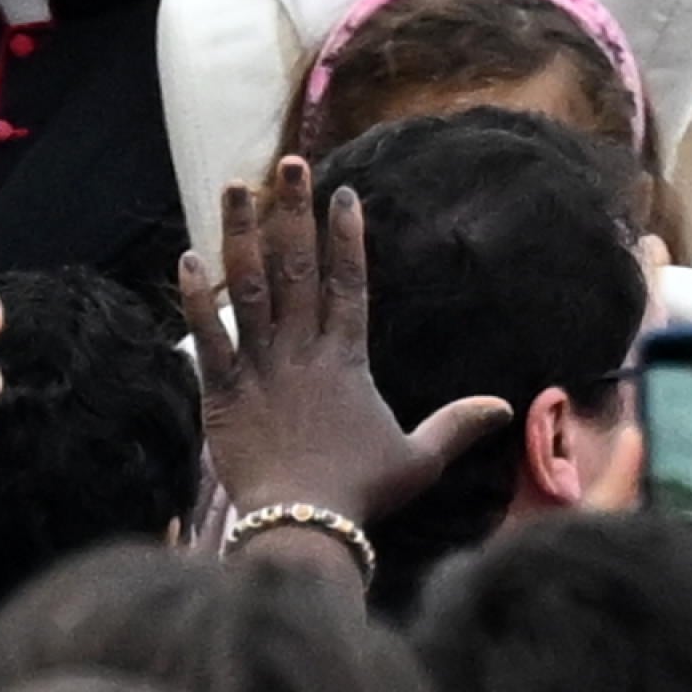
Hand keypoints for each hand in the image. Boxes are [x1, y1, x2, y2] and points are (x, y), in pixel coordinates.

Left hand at [181, 158, 511, 523]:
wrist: (301, 527)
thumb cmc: (360, 494)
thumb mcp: (418, 460)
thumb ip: (456, 425)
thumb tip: (505, 406)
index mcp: (347, 360)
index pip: (348, 283)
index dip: (346, 236)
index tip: (343, 192)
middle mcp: (303, 352)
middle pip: (297, 267)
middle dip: (294, 211)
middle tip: (289, 164)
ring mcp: (260, 368)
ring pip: (248, 289)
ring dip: (240, 236)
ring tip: (234, 187)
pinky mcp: (222, 393)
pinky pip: (206, 339)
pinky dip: (194, 300)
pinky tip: (186, 258)